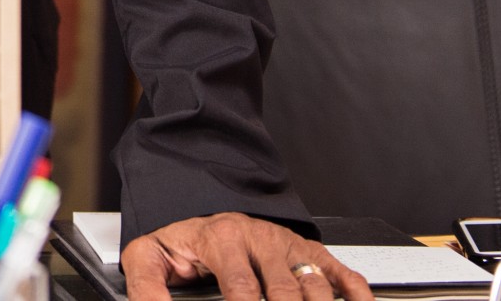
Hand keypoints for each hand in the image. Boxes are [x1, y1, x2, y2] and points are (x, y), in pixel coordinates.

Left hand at [122, 213, 373, 300]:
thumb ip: (146, 287)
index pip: (241, 289)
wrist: (207, 208)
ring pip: (314, 286)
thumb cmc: (183, 242)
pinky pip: (341, 273)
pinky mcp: (310, 253)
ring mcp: (289, 247)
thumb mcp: (150, 256)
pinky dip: (354, 294)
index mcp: (223, 240)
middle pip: (284, 291)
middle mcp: (261, 240)